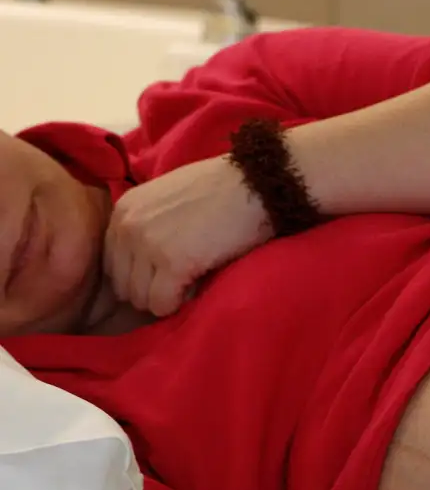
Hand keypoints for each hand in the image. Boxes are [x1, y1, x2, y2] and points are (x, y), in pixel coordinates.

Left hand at [104, 156, 272, 317]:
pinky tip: (196, 288)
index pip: (112, 262)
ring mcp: (148, 245)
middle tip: (181, 282)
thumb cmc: (221, 190)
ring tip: (191, 282)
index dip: (140, 275)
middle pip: (123, 285)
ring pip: (140, 298)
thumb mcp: (168, 197)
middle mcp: (127, 226)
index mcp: (124, 210)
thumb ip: (148, 223)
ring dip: (165, 299)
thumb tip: (143, 263)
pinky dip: (179, 305)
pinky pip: (162, 304)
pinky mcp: (173, 263)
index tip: (166, 274)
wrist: (255, 184)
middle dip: (151, 290)